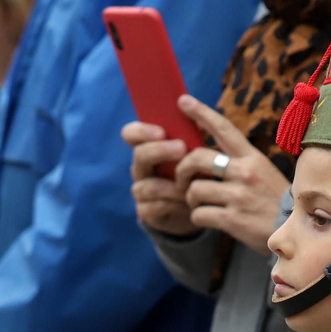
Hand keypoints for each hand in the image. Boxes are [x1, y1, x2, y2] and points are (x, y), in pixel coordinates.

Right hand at [124, 120, 199, 236]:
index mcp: (149, 148)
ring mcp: (141, 191)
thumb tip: (199, 120)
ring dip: (172, 184)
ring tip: (192, 184)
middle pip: (139, 155)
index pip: (131, 134)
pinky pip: (155, 207)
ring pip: (149, 185)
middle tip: (182, 148)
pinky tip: (188, 203)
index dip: (141, 131)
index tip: (161, 131)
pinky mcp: (146, 212)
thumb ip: (192, 138)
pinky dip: (174, 204)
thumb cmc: (195, 174)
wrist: (195, 209)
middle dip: (160, 150)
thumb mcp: (195, 154)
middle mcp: (141, 168)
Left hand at [176, 94, 289, 255]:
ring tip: (197, 203)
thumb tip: (210, 156)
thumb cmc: (277, 202)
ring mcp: (238, 196)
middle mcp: (245, 173)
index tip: (182, 100)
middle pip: (197, 158)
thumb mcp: (264, 173)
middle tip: (182, 180)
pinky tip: (206, 218)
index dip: (201, 112)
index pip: (223, 128)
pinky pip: (200, 214)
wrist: (295, 231)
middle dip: (182, 169)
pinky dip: (198, 217)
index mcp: (252, 158)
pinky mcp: (233, 219)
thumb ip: (241, 163)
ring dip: (190, 198)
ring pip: (195, 189)